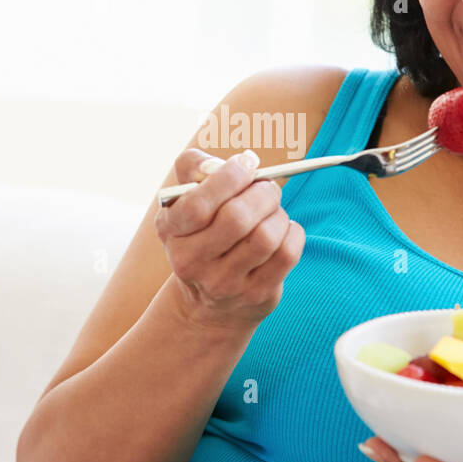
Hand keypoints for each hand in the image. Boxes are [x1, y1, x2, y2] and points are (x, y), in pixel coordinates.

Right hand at [155, 147, 305, 330]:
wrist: (209, 299)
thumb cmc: (203, 231)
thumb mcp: (186, 198)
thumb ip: (196, 167)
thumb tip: (240, 161)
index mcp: (170, 230)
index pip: (197, 204)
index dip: (229, 177)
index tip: (247, 163)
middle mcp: (190, 261)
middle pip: (237, 218)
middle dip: (262, 193)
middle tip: (267, 187)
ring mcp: (223, 283)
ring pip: (266, 236)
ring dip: (278, 214)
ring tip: (273, 212)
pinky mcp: (256, 295)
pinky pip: (287, 253)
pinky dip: (293, 233)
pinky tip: (282, 231)